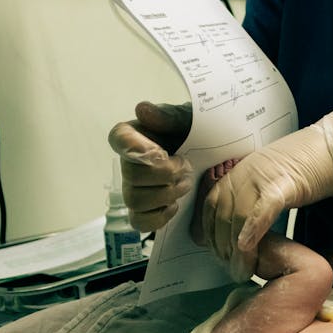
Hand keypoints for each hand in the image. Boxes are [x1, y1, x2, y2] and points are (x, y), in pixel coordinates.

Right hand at [107, 102, 194, 230]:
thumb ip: (168, 115)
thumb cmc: (196, 135)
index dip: (138, 148)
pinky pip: (139, 222)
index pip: (118, 138)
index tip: (161, 151)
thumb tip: (143, 110)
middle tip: (187, 168)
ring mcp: (133, 189)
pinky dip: (159, 216)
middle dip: (165, 175)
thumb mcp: (188, 120)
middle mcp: (128, 163)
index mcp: (135, 135)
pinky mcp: (143, 211)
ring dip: (166, 195)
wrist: (213, 158)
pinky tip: (174, 205)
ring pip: (135, 200)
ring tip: (186, 184)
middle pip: (131, 176)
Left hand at [202, 109, 332, 280]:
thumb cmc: (309, 164)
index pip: (210, 206)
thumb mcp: (269, 177)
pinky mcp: (283, 183)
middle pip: (222, 216)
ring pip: (239, 217)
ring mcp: (262, 176)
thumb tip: (241, 223)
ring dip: (239, 249)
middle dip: (223, 248)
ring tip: (243, 270)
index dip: (210, 233)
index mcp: (238, 171)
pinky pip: (261, 209)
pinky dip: (252, 229)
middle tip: (232, 270)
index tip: (217, 254)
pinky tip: (248, 246)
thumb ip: (252, 195)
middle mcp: (244, 172)